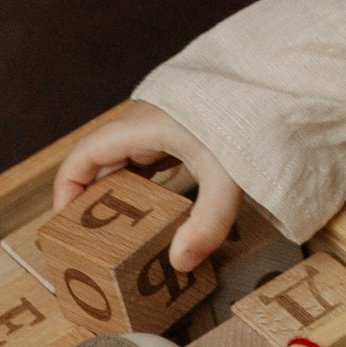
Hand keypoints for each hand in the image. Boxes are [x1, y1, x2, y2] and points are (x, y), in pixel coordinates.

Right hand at [54, 102, 241, 275]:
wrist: (282, 82)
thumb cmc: (250, 117)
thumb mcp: (228, 174)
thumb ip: (207, 221)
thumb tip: (180, 264)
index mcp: (144, 126)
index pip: (86, 154)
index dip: (66, 188)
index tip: (63, 225)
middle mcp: (148, 123)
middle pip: (104, 163)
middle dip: (93, 201)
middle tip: (91, 243)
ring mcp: (167, 127)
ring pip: (129, 163)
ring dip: (122, 197)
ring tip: (119, 238)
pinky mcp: (186, 133)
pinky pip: (153, 162)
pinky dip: (147, 188)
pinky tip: (156, 214)